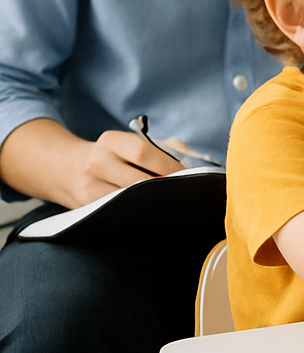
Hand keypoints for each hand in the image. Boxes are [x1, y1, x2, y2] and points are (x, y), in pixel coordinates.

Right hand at [62, 129, 182, 208]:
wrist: (65, 168)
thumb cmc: (112, 155)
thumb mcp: (129, 142)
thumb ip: (163, 146)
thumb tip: (191, 158)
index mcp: (111, 141)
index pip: (143, 152)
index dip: (168, 165)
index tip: (187, 174)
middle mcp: (97, 162)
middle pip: (137, 179)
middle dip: (163, 187)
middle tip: (182, 193)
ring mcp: (89, 186)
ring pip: (128, 199)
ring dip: (152, 202)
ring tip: (168, 203)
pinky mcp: (87, 206)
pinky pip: (117, 210)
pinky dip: (136, 211)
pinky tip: (149, 211)